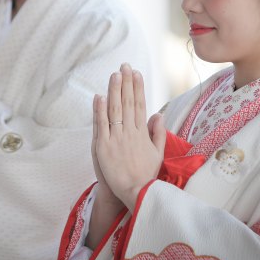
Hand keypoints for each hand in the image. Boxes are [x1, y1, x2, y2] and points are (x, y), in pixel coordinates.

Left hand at [94, 64, 165, 209]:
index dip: (138, 88)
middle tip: (125, 66)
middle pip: (127, 103)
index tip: (136, 74)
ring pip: (115, 110)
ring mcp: (117, 139)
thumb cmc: (146, 175)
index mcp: (143, 133)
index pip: (140, 105)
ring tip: (115, 74)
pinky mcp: (104, 147)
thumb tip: (159, 115)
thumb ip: (158, 133)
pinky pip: (102, 125)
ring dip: (114, 91)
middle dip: (126, 83)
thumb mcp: (158, 154)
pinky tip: (100, 96)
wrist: (136, 193)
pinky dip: (100, 110)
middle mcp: (130, 133)